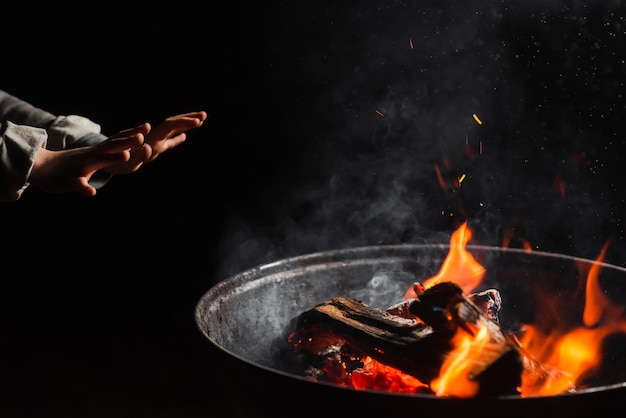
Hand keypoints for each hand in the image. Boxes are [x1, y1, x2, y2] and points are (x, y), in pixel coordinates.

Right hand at [28, 131, 144, 196]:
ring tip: (126, 155)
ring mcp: (80, 167)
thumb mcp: (93, 156)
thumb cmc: (71, 163)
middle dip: (126, 141)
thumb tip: (129, 149)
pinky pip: (78, 184)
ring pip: (97, 161)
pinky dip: (85, 188)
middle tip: (141, 136)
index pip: (117, 139)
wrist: (40, 167)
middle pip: (111, 146)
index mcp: (98, 151)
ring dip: (112, 158)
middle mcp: (91, 156)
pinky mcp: (69, 180)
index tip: (147, 126)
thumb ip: (109, 153)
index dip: (132, 133)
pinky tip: (92, 192)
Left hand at [105, 111, 207, 174]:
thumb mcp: (132, 159)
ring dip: (184, 124)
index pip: (170, 126)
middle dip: (187, 119)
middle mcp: (153, 139)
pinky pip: (166, 141)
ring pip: (170, 130)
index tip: (198, 121)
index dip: (184, 123)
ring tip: (199, 120)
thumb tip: (149, 146)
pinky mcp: (151, 149)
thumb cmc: (117, 162)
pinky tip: (184, 136)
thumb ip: (142, 153)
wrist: (103, 161)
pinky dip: (176, 137)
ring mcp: (153, 143)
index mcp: (151, 140)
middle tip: (204, 115)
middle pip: (172, 125)